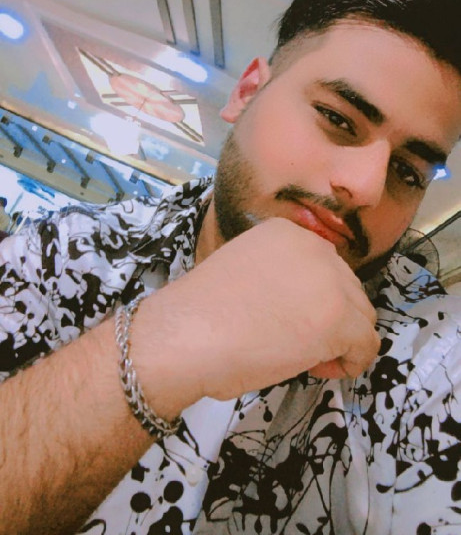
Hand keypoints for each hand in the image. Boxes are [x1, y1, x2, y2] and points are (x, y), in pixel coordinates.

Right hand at [138, 218, 379, 413]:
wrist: (186, 334)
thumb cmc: (202, 312)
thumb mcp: (245, 270)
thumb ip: (279, 276)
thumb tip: (303, 307)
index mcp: (288, 232)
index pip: (325, 269)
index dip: (313, 301)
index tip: (289, 321)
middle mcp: (316, 248)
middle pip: (348, 290)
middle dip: (330, 321)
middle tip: (296, 344)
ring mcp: (331, 283)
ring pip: (362, 317)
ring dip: (340, 341)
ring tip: (304, 358)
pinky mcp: (340, 321)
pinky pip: (366, 346)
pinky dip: (350, 363)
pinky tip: (318, 368)